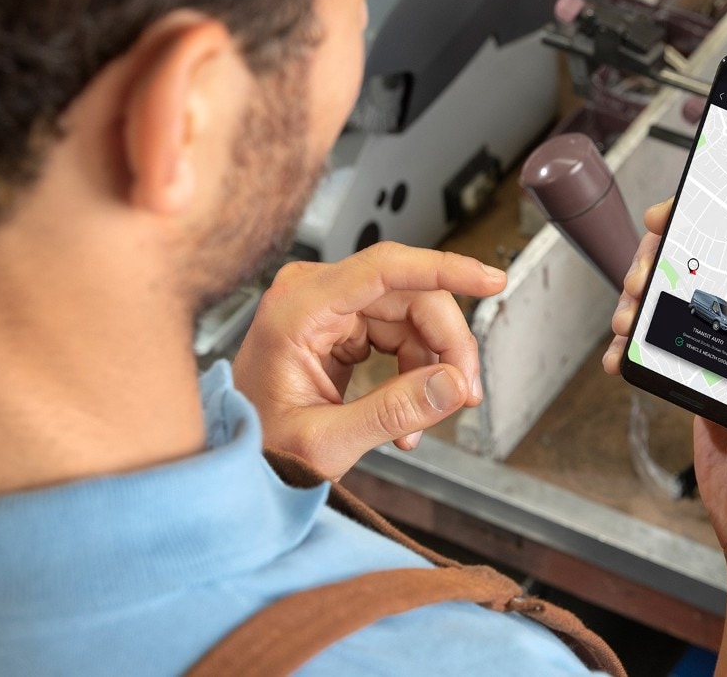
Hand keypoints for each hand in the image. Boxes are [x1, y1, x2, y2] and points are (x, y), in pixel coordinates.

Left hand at [233, 242, 506, 479]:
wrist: (235, 458)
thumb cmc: (259, 449)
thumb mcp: (326, 443)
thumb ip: (392, 413)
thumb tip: (452, 383)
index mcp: (298, 310)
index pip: (385, 268)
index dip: (446, 269)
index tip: (491, 280)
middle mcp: (313, 295)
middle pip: (412, 296)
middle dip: (447, 347)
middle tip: (464, 396)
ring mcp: (328, 306)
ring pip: (414, 317)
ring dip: (434, 366)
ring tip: (426, 421)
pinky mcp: (341, 323)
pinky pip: (401, 333)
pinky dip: (416, 372)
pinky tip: (409, 414)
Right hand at [605, 199, 726, 545]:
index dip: (725, 216)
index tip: (687, 209)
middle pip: (708, 262)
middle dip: (666, 258)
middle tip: (645, 272)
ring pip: (677, 299)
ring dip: (642, 298)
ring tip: (629, 314)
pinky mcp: (703, 377)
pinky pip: (662, 344)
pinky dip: (635, 342)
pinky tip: (624, 350)